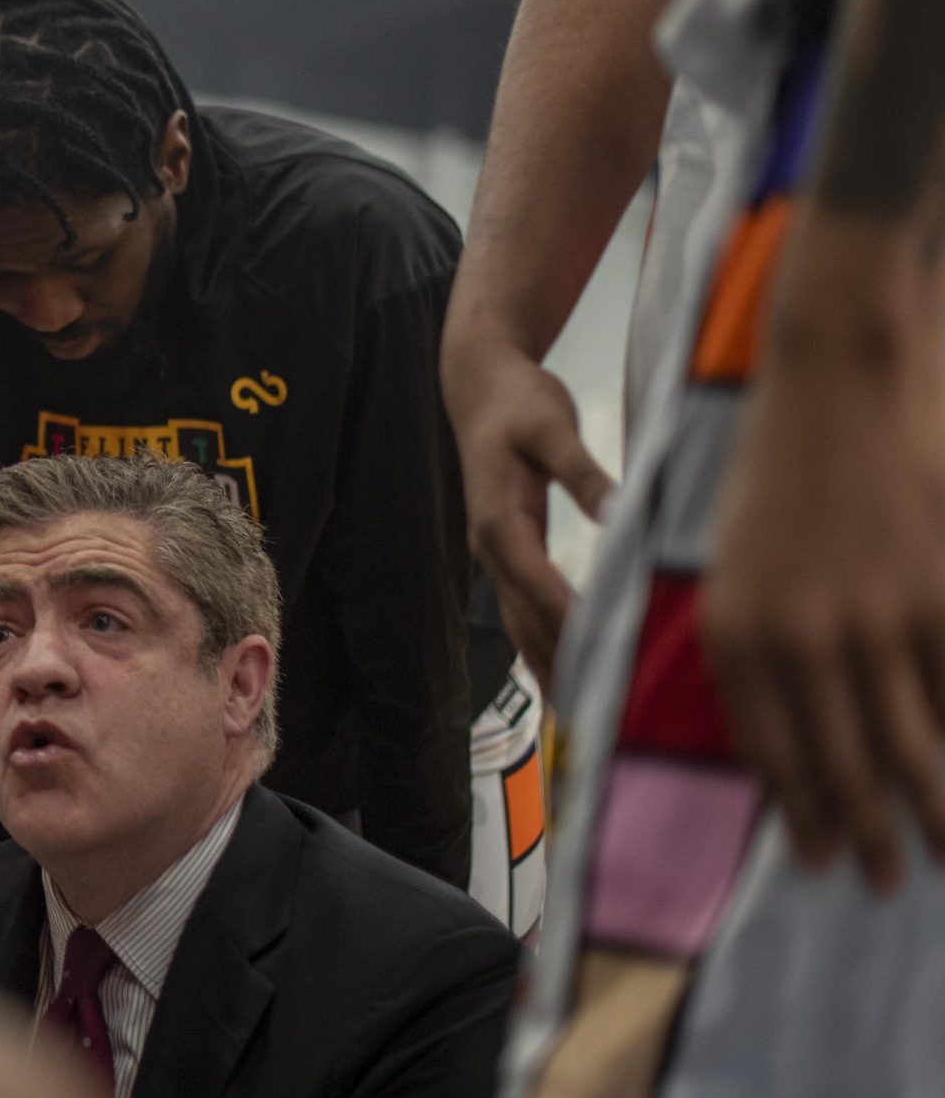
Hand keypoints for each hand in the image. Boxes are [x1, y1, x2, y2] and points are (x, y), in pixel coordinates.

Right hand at [442, 333, 612, 693]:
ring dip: (548, 665)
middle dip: (562, 661)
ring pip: (519, 624)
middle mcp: (491, 547)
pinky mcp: (507, 551)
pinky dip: (542, 644)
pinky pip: (522, 610)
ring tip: (583, 712)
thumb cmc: (519, 401)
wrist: (480, 385)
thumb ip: (583, 472)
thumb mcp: (552, 426)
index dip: (571, 623)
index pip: (538, 586)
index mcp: (499, 521)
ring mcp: (495, 554)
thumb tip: (617, 513)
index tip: (607, 656)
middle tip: (604, 709)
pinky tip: (564, 669)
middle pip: (526, 619)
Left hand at [703, 269, 944, 890]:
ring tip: (941, 856)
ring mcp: (876, 619)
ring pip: (911, 742)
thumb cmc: (770, 480)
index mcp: (736, 633)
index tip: (819, 859)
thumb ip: (753, 653)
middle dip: (868, 836)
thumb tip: (784, 745)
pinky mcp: (934, 595)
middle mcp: (800, 638)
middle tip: (884, 885)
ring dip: (931, 811)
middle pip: (845, 766)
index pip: (773, 754)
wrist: (829, 388)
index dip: (802, 815)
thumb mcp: (730, 570)